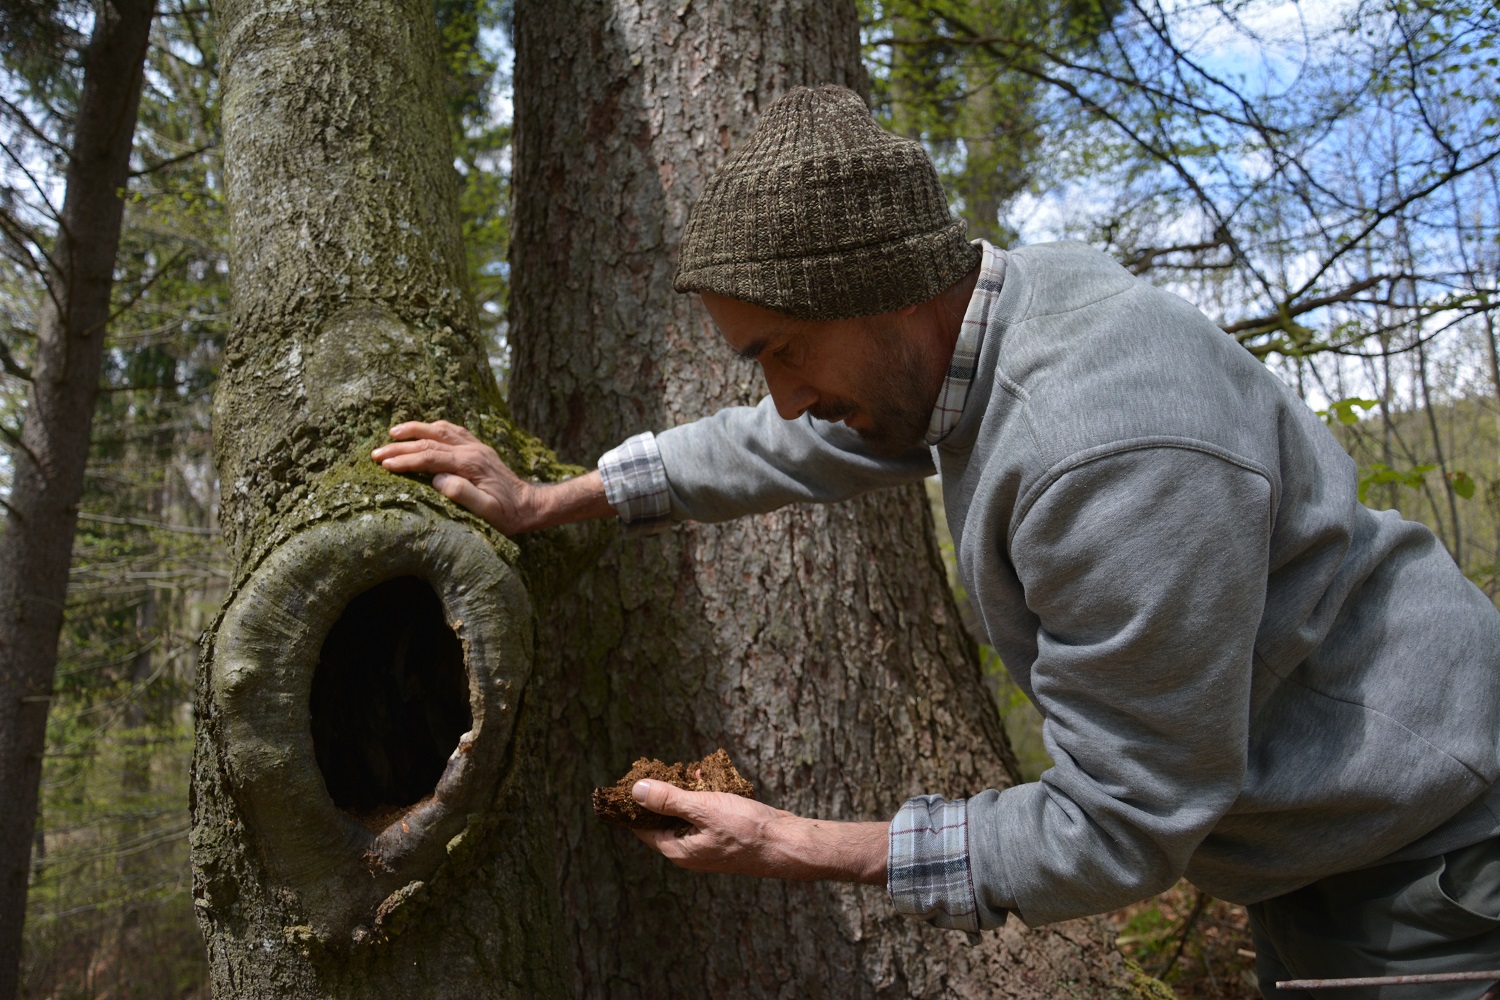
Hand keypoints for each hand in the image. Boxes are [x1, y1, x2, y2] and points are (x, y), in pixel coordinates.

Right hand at [372, 420, 538, 532]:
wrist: (531, 505)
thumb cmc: (508, 514)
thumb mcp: (487, 511)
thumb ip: (462, 494)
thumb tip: (436, 479)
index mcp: (470, 464)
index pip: (430, 458)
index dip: (405, 460)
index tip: (384, 464)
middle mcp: (472, 450)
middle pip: (429, 442)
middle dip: (400, 446)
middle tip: (375, 452)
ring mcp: (476, 447)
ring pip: (441, 430)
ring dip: (415, 429)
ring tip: (393, 432)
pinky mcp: (479, 449)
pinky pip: (454, 431)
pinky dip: (435, 428)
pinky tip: (426, 429)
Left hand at [629, 779, 888, 883]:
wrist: (786, 844)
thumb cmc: (746, 829)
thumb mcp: (704, 808)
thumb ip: (668, 799)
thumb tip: (636, 790)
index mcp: (677, 850)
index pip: (642, 828)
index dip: (633, 805)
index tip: (627, 781)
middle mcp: (688, 852)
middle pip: (662, 820)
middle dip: (660, 794)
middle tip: (657, 768)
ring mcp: (706, 847)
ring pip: (684, 816)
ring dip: (684, 792)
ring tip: (685, 769)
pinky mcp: (722, 839)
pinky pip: (702, 816)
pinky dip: (702, 798)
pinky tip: (708, 777)